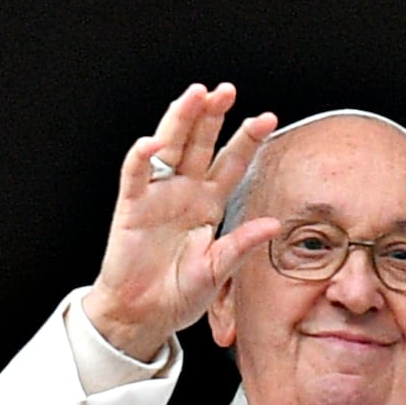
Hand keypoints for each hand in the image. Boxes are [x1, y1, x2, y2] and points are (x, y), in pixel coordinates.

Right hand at [83, 83, 280, 361]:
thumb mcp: (218, 269)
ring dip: (181, 120)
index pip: (231, 163)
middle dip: (212, 116)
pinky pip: (135, 176)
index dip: (247, 140)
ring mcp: (158, 195)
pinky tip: (152, 142)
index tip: (267, 119)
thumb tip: (273, 224)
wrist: (145, 313)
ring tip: (195, 95)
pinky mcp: (132, 207)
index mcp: (209, 203)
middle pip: (200, 143)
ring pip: (170, 147)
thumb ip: (241, 245)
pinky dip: (141, 158)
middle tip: (226, 91)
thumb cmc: (181, 292)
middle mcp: (184, 191)